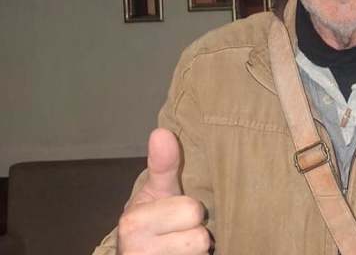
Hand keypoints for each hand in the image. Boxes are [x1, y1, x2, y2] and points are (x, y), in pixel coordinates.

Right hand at [117, 128, 211, 254]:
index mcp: (135, 222)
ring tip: (180, 245)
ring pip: (201, 252)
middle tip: (179, 230)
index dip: (191, 210)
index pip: (192, 211)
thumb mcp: (156, 191)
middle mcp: (138, 251)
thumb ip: (163, 164)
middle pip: (200, 236)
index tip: (176, 212)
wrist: (138, 254)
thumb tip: (161, 132)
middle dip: (195, 230)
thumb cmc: (150, 220)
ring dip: (197, 249)